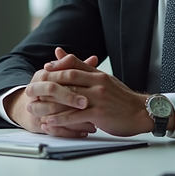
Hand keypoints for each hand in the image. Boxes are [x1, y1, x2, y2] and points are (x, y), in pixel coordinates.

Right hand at [4, 47, 97, 136]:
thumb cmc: (51, 88)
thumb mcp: (61, 75)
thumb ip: (77, 68)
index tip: (88, 88)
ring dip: (73, 119)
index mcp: (41, 77)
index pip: (55, 78)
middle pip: (50, 94)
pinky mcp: (37, 124)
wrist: (32, 104)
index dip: (71, 83)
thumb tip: (94, 59)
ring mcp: (35, 109)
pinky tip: (85, 131)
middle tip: (86, 104)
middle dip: (69, 99)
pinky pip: (54, 130)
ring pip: (51, 114)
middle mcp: (35, 91)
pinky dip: (70, 131)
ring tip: (92, 121)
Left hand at [35, 51, 153, 136]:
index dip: (55, 67)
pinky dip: (61, 120)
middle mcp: (97, 84)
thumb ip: (83, 67)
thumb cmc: (121, 97)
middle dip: (47, 84)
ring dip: (48, 104)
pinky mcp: (99, 114)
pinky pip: (76, 116)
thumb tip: (61, 52)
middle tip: (31, 90)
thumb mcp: (104, 79)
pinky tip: (50, 122)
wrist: (143, 112)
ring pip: (68, 98)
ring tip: (34, 109)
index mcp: (97, 74)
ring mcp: (98, 99)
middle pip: (67, 79)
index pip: (72, 65)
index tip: (42, 71)